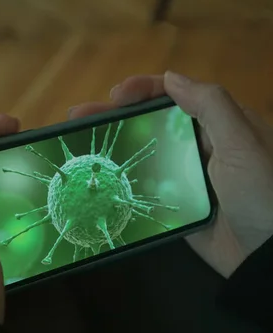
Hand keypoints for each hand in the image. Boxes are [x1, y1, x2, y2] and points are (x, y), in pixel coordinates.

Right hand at [69, 73, 272, 277]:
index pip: (176, 95)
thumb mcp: (242, 142)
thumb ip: (210, 105)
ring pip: (143, 153)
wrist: (266, 255)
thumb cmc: (261, 192)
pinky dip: (121, 179)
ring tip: (78, 143)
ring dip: (111, 145)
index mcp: (219, 123)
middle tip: (78, 117)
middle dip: (114, 116)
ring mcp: (185, 177)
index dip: (144, 89)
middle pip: (151, 122)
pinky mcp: (176, 205)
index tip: (115, 96)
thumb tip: (171, 77)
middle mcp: (200, 145)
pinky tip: (96, 177)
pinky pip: (145, 187)